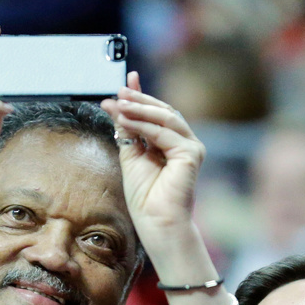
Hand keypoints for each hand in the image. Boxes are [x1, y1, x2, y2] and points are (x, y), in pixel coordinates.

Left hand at [100, 73, 204, 243]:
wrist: (156, 222)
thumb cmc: (145, 198)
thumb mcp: (130, 156)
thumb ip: (126, 130)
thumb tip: (112, 104)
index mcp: (170, 144)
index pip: (156, 114)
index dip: (141, 96)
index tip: (126, 82)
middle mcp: (184, 143)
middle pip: (163, 111)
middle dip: (140, 99)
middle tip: (120, 91)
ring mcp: (190, 147)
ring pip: (166, 117)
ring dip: (140, 109)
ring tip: (120, 104)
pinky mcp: (191, 154)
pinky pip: (165, 132)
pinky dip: (145, 125)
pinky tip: (128, 120)